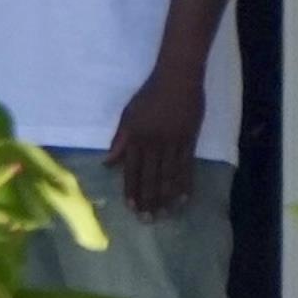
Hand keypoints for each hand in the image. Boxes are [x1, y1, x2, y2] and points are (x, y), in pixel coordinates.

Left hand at [104, 68, 205, 219]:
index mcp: (135, 136)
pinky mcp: (189, 140)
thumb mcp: (129, 114)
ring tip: (165, 215)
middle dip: (149, 200)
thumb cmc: (150, 94)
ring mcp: (173, 142)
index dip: (132, 190)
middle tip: (148, 220)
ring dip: (166, 197)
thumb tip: (108, 163)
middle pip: (150, 177)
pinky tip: (183, 199)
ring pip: (168, 176)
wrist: (177, 77)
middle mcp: (153, 142)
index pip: (132, 169)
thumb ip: (120, 140)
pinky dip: (185, 184)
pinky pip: (187, 167)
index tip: (131, 208)